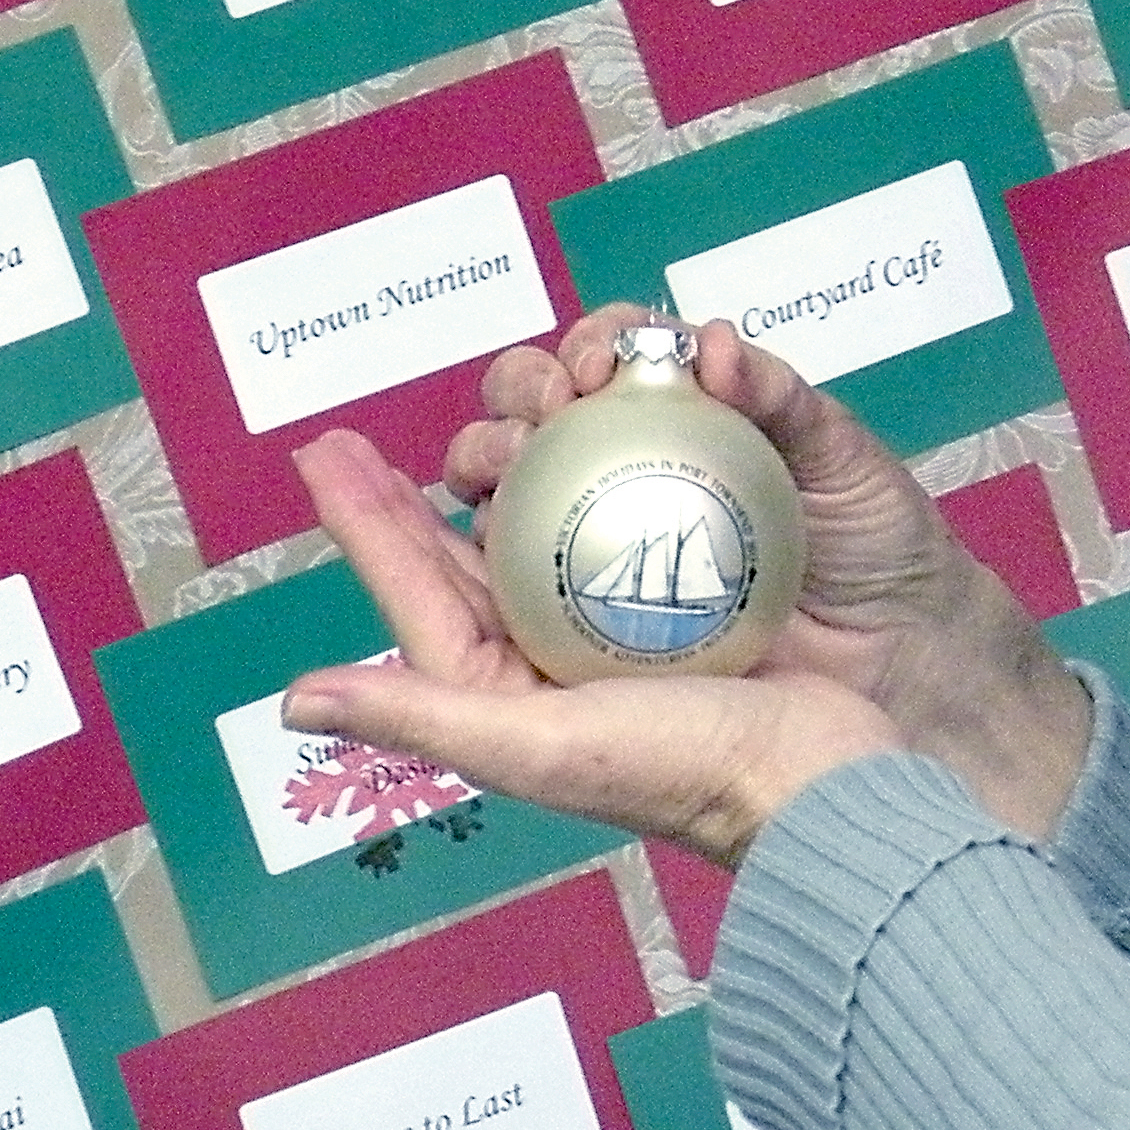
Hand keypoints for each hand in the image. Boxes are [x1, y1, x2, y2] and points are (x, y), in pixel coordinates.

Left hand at [284, 307, 1092, 862]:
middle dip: (492, 428)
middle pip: (511, 488)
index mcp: (523, 664)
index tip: (326, 446)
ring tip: (579, 368)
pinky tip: (685, 357)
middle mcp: (588, 603)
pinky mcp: (746, 515)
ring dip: (578, 389)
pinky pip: (702, 427)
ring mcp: (672, 552)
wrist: (836, 766)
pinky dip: (688, 379)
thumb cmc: (684, 772)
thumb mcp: (534, 746)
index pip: (427, 569)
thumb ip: (417, 712)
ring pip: (597, 444)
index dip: (370, 510)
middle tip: (503, 410)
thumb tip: (294, 697)